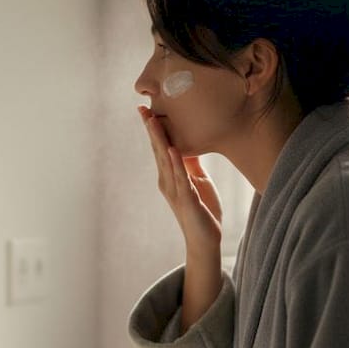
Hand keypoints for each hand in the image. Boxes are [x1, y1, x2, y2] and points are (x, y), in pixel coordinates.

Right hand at [137, 105, 221, 253]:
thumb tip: (186, 145)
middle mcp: (167, 181)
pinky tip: (172, 149)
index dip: (154, 129)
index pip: (160, 148)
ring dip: (159, 140)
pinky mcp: (187, 199)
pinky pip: (181, 178)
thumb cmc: (202, 210)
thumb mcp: (197, 181)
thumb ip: (190, 164)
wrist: (205, 240)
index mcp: (169, 176)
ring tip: (153, 121)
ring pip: (165, 160)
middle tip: (143, 108)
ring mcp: (175, 190)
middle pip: (157, 150)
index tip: (147, 109)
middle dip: (151, 129)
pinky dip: (176, 163)